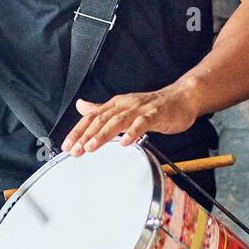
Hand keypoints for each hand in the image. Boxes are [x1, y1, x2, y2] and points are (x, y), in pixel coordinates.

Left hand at [60, 81, 199, 156]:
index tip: (67, 145)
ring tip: (92, 147)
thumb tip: (80, 106)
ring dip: (103, 134)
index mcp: (116, 104)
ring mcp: (140, 108)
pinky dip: (133, 132)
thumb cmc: (152, 106)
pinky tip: (125, 143)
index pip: (92, 117)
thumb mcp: (124, 107)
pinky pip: (143, 123)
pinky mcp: (156, 113)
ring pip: (118, 121)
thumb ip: (102, 110)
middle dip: (86, 135)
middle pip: (101, 119)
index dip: (78, 130)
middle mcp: (125, 104)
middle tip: (75, 150)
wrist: (181, 98)